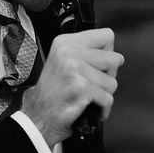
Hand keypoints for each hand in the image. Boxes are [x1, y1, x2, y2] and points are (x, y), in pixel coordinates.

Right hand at [20, 28, 123, 146]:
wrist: (38, 117)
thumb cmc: (53, 93)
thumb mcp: (63, 61)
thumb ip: (86, 52)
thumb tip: (113, 54)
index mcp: (66, 42)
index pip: (107, 36)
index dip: (107, 53)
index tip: (97, 65)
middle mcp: (69, 53)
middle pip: (115, 59)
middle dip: (109, 75)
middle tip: (92, 83)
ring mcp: (75, 70)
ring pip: (113, 82)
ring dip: (103, 94)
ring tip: (87, 96)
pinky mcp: (81, 89)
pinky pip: (108, 99)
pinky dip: (102, 108)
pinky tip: (89, 106)